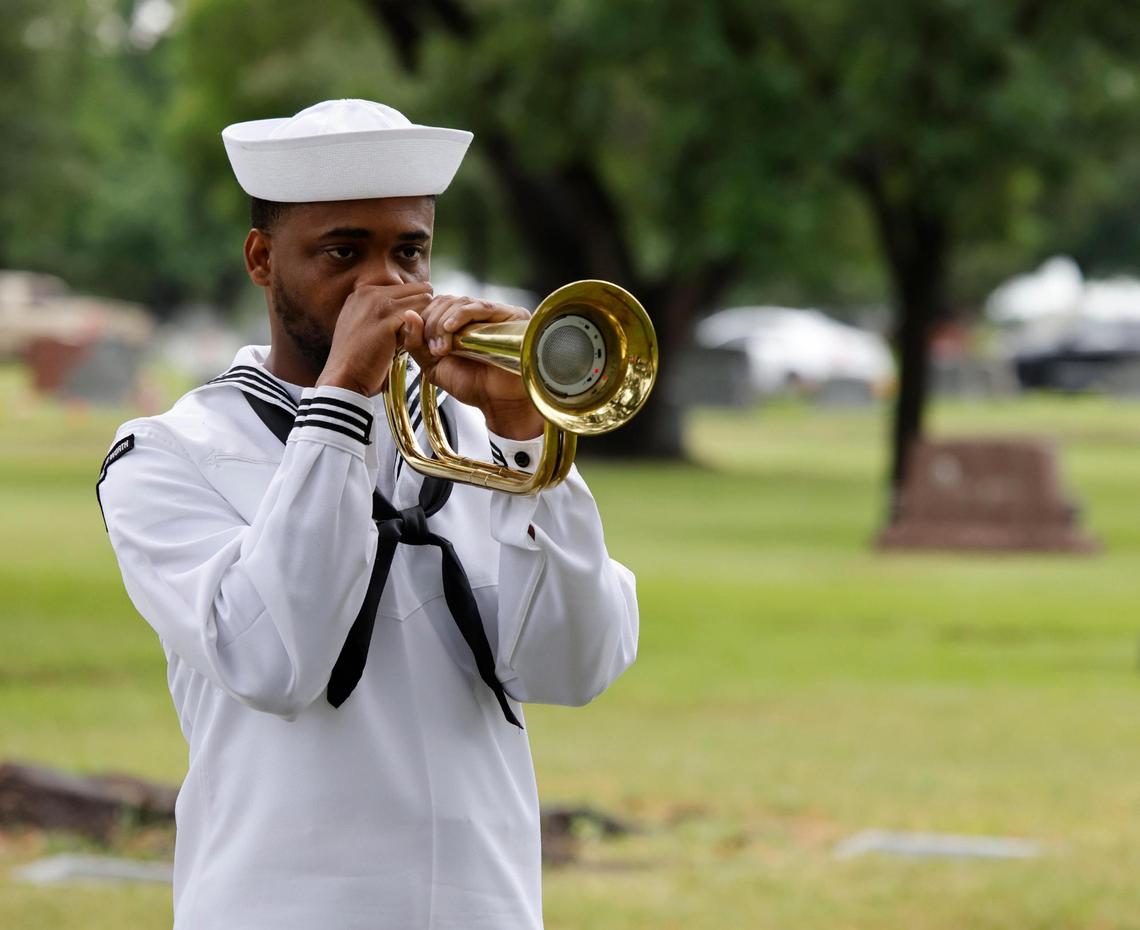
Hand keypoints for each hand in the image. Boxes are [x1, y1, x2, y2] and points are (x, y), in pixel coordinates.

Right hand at [317, 282, 433, 395]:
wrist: (343, 378)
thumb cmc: (357, 361)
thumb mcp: (363, 328)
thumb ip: (380, 315)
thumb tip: (407, 311)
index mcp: (362, 293)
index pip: (404, 288)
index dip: (414, 306)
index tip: (410, 327)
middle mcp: (368, 292)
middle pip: (417, 289)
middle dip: (423, 309)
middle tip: (418, 333)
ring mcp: (377, 303)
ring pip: (423, 299)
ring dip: (425, 319)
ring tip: (416, 338)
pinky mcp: (386, 318)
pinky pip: (420, 315)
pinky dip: (422, 330)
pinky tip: (413, 345)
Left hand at [404, 295, 544, 439]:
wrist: (498, 402)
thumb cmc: (472, 385)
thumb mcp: (433, 366)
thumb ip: (416, 343)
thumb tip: (409, 315)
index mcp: (460, 322)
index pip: (436, 305)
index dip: (424, 320)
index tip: (425, 346)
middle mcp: (477, 314)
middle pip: (445, 301)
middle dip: (432, 324)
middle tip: (436, 351)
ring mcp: (494, 313)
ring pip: (459, 302)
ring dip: (442, 324)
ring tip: (444, 350)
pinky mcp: (510, 315)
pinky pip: (480, 307)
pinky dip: (460, 316)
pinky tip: (450, 330)